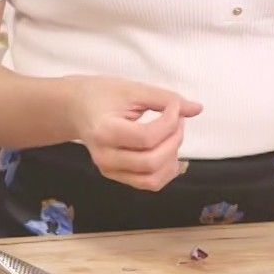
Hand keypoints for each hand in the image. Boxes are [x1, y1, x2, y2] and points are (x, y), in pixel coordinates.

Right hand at [63, 76, 202, 191]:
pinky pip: (149, 183)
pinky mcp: (117, 176)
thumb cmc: (102, 94)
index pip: (146, 138)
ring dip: (172, 158)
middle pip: (151, 162)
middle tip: (178, 120)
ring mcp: (110, 170)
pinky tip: (169, 149)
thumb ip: (164, 98)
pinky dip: (166, 170)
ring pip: (152, 179)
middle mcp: (105, 157)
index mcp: (104, 131)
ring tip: (173, 135)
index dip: (169, 122)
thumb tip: (197, 109)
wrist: (77, 108)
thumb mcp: (132, 89)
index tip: (174, 105)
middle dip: (174, 140)